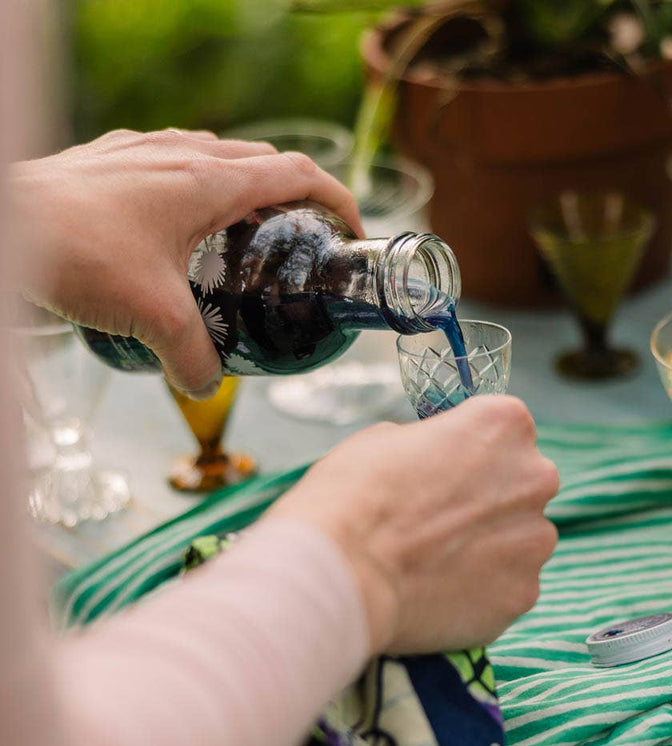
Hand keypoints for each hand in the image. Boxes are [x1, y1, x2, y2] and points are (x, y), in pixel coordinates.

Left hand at [11, 129, 363, 398]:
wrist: (3, 223)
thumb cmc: (79, 253)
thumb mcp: (153, 317)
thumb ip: (193, 355)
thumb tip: (209, 384)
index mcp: (212, 181)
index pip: (299, 174)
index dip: (338, 200)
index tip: (351, 231)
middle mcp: (185, 153)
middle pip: (265, 161)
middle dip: (296, 195)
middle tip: (302, 237)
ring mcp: (146, 149)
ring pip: (218, 155)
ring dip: (246, 185)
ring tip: (245, 229)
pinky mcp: (113, 157)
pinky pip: (174, 157)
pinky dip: (197, 182)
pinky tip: (179, 219)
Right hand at [266, 395, 558, 655]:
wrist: (341, 573)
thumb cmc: (355, 493)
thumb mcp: (387, 437)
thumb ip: (433, 444)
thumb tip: (438, 463)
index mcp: (505, 424)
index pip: (504, 428)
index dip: (470, 449)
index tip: (444, 467)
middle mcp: (535, 478)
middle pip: (521, 483)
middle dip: (489, 497)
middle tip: (439, 517)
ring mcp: (534, 541)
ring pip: (520, 538)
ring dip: (490, 545)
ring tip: (435, 560)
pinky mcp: (523, 594)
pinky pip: (508, 584)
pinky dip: (482, 588)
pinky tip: (440, 590)